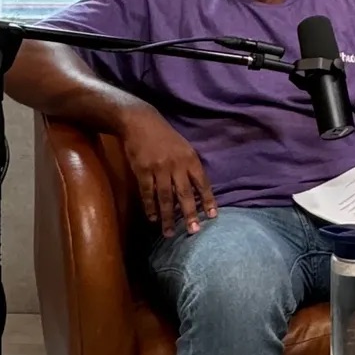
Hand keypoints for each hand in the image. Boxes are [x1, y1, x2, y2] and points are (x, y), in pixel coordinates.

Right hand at [121, 111, 216, 236]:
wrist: (141, 122)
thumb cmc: (165, 137)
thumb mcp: (184, 148)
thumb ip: (190, 167)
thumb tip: (198, 191)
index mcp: (190, 159)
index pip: (202, 183)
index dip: (208, 200)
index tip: (213, 216)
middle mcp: (176, 165)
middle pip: (184, 194)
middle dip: (190, 214)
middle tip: (194, 231)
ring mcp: (158, 169)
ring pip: (165, 197)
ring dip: (168, 217)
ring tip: (169, 232)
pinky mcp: (142, 171)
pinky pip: (147, 193)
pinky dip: (150, 207)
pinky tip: (153, 218)